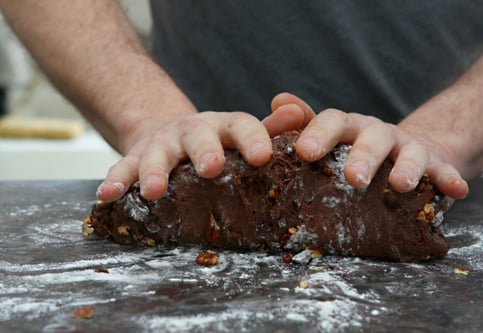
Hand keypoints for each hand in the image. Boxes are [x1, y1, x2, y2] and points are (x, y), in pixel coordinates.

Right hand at [97, 111, 275, 200]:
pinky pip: (123, 167)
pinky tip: (107, 195)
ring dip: (155, 171)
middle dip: (203, 151)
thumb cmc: (218, 140)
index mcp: (224, 126)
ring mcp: (162, 143)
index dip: (252, 138)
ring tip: (155, 191)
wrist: (172, 130)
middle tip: (210, 168)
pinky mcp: (136, 156)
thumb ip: (271, 129)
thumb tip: (300, 114)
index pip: (241, 124)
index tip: (262, 156)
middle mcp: (193, 131)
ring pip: (157, 154)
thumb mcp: (242, 133)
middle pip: (197, 136)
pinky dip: (115, 180)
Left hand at [267, 93, 468, 198]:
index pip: (333, 121)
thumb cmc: (356, 148)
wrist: (404, 150)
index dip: (319, 134)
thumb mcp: (331, 136)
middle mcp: (378, 133)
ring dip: (406, 167)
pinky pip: (443, 169)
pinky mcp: (434, 164)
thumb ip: (305, 124)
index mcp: (349, 127)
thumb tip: (277, 101)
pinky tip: (456, 189)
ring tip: (400, 185)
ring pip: (409, 152)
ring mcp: (407, 147)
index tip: (304, 152)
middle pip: (372, 137)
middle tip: (353, 179)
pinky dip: (449, 178)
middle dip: (363, 156)